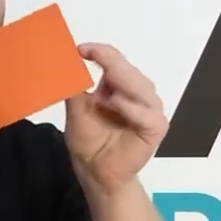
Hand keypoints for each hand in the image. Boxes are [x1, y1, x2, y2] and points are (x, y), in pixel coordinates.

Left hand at [63, 43, 168, 194]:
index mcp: (119, 84)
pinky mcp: (155, 127)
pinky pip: (147, 114)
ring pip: (142, 87)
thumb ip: (75, 86)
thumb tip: (65, 61)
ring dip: (123, 83)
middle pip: (129, 70)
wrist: (95, 170)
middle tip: (92, 55)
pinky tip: (116, 103)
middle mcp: (137, 92)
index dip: (100, 52)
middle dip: (112, 62)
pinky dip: (133, 108)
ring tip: (103, 88)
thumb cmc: (87, 140)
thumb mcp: (75, 110)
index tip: (81, 49)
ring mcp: (149, 109)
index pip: (115, 60)